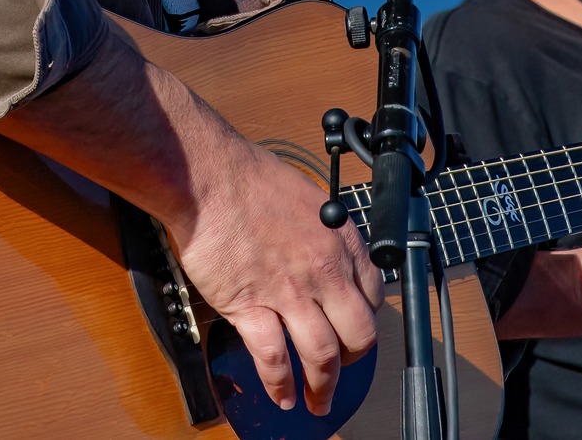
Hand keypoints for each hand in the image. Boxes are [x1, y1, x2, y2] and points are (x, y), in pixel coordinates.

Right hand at [165, 135, 382, 414]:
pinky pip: (275, 358)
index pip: (372, 295)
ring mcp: (289, 292)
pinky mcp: (252, 307)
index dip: (364, 319)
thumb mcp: (307, 198)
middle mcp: (323, 270)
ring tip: (319, 402)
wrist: (209, 179)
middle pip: (358, 333)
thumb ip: (320, 233)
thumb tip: (321, 252)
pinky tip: (282, 395)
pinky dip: (281, 384)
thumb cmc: (249, 179)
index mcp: (340, 240)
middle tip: (342, 371)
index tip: (354, 330)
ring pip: (323, 355)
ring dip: (324, 387)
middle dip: (353, 361)